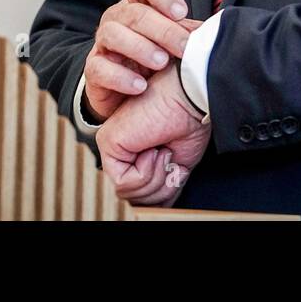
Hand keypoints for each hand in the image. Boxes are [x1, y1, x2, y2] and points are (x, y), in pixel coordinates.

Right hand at [83, 0, 201, 122]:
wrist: (128, 95)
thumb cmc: (157, 60)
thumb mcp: (174, 42)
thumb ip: (189, 31)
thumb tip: (215, 29)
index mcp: (137, 3)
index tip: (181, 12)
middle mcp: (117, 18)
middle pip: (134, 12)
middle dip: (163, 29)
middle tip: (184, 47)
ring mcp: (102, 43)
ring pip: (113, 34)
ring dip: (140, 48)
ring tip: (161, 63)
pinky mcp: (93, 70)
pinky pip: (100, 68)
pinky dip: (121, 77)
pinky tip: (140, 87)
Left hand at [97, 63, 211, 206]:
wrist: (191, 95)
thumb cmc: (190, 120)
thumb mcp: (179, 164)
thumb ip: (164, 185)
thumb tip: (159, 207)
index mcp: (138, 150)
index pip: (141, 190)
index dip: (165, 187)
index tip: (176, 163)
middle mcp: (121, 148)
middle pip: (136, 196)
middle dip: (161, 185)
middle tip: (170, 154)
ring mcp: (113, 145)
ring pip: (130, 192)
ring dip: (156, 176)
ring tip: (163, 148)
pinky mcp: (109, 142)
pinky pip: (125, 182)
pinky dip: (147, 171)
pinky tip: (153, 147)